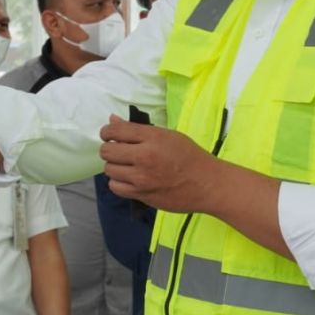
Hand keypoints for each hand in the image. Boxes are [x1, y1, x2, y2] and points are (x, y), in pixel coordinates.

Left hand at [99, 116, 214, 211]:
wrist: (207, 184)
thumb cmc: (189, 156)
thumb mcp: (167, 135)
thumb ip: (138, 129)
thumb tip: (112, 120)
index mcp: (152, 138)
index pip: (115, 130)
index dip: (107, 132)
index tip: (110, 135)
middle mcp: (144, 157)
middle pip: (107, 151)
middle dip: (110, 149)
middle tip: (119, 151)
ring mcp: (141, 178)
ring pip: (109, 169)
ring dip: (114, 166)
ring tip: (127, 165)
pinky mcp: (141, 194)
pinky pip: (115, 187)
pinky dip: (118, 182)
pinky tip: (128, 178)